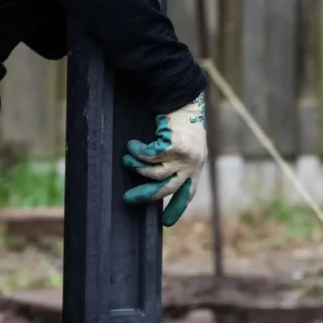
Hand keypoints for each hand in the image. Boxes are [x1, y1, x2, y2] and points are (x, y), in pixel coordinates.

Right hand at [122, 94, 206, 225]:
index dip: (176, 208)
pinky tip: (133, 145)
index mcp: (196, 167)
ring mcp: (184, 158)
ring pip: (153, 172)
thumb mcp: (186, 145)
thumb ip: (177, 162)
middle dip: (146, 196)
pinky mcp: (174, 147)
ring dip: (137, 166)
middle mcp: (192, 165)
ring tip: (127, 159)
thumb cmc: (182, 121)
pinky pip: (149, 156)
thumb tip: (154, 178)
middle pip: (166, 189)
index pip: (186, 194)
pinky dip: (138, 151)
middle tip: (127, 199)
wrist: (186, 99)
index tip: (165, 223)